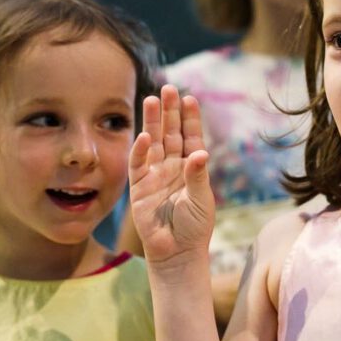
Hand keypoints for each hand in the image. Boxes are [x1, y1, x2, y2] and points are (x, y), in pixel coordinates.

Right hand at [129, 85, 214, 264]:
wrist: (177, 252)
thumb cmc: (194, 227)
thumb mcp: (201, 199)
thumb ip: (197, 175)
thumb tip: (200, 153)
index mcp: (191, 167)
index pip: (190, 137)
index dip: (190, 118)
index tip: (189, 98)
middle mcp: (172, 167)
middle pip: (170, 133)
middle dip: (170, 112)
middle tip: (168, 89)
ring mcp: (155, 175)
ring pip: (153, 143)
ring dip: (153, 122)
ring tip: (152, 99)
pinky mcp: (140, 188)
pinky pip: (138, 165)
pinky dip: (140, 150)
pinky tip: (145, 135)